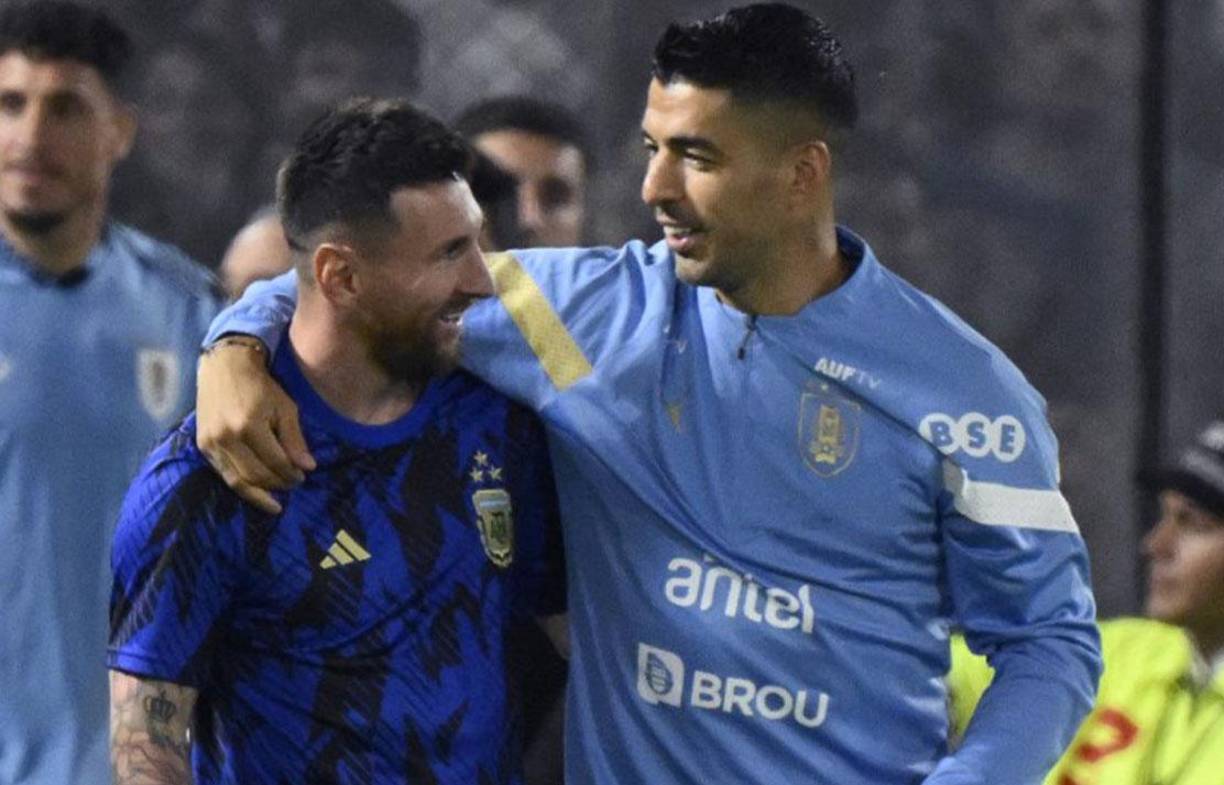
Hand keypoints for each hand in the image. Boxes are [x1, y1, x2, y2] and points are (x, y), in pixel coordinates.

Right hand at [196, 339, 314, 512]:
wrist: (224, 367)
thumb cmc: (260, 386)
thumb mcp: (285, 407)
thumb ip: (295, 439)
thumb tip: (308, 467)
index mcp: (249, 425)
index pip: (275, 462)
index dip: (291, 474)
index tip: (303, 476)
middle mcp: (227, 437)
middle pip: (256, 475)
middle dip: (278, 484)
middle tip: (292, 484)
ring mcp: (211, 443)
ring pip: (237, 481)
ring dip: (259, 493)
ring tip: (275, 500)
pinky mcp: (203, 446)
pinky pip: (223, 474)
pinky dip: (241, 485)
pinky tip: (255, 490)